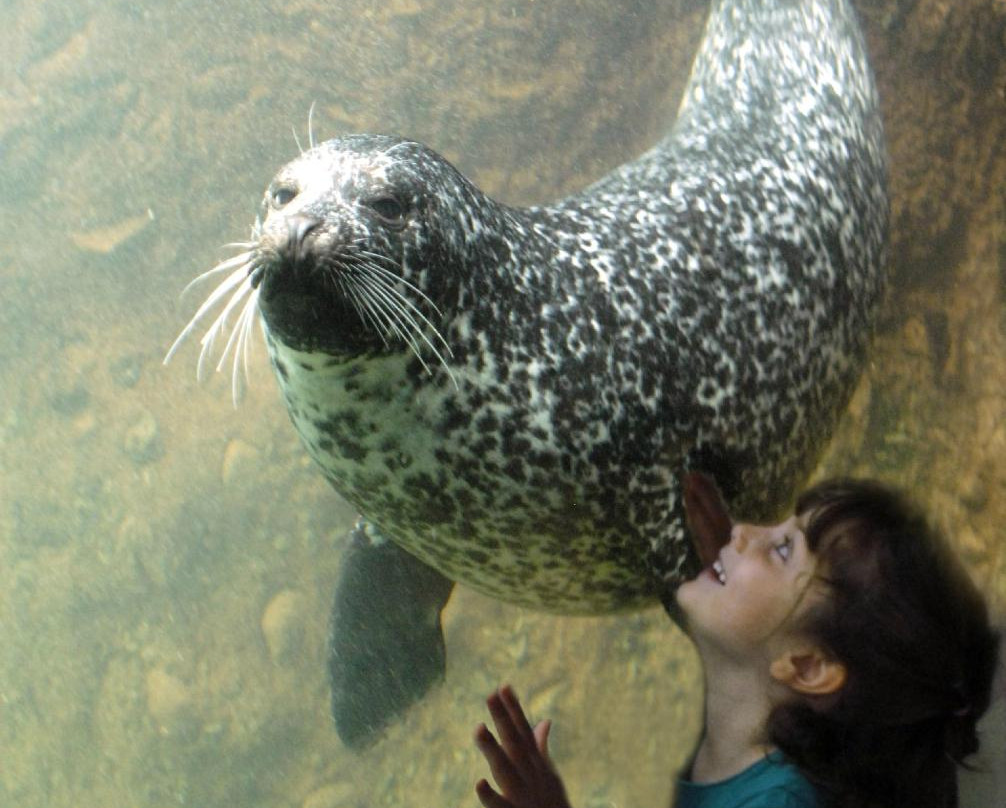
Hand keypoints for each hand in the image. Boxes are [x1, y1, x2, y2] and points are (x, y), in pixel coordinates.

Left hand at [474, 685, 571, 807]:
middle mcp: (532, 777)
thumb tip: (544, 721)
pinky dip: (491, 797)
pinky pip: (501, 807)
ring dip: (493, 749)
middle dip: (503, 719)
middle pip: (515, 744)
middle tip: (490, 694)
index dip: (514, 710)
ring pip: (506, 770)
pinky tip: (479, 783)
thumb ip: (541, 748)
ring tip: (478, 728)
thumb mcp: (550, 776)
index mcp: (536, 766)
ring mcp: (524, 797)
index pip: (524, 733)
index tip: (503, 686)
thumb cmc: (553, 807)